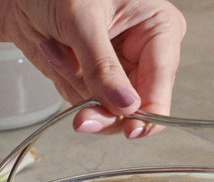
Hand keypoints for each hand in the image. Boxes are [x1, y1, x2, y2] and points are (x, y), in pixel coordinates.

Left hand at [0, 0, 185, 136]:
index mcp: (159, 29)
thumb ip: (103, 66)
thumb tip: (125, 105)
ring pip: (108, 110)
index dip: (149, 113)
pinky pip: (86, 103)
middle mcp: (144, 55)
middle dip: (102, 109)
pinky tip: (52, 51)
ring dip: (75, 86)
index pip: (161, 82)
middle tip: (82, 119)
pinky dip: (64, 82)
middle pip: (136, 107)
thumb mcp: (83, 20)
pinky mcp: (98, 82)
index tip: (131, 130)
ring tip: (53, 48)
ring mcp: (121, 72)